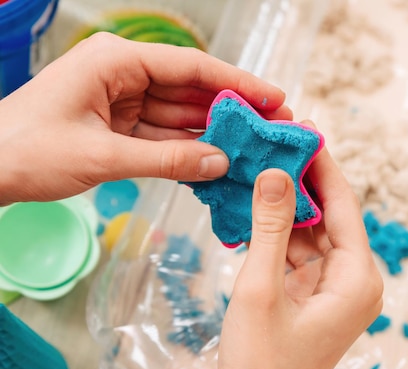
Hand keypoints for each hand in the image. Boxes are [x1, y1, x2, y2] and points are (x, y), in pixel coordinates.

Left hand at [0, 32, 291, 205]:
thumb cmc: (28, 151)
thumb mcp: (103, 156)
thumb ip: (167, 159)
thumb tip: (220, 162)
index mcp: (117, 62)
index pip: (191, 68)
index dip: (237, 83)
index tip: (273, 97)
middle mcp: (123, 75)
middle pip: (190, 90)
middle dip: (231, 109)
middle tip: (273, 125)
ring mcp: (121, 102)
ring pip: (180, 115)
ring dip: (213, 132)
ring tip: (253, 146)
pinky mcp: (118, 127)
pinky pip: (163, 135)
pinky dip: (188, 149)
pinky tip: (217, 159)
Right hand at [187, 140, 382, 368]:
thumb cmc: (259, 364)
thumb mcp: (261, 288)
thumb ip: (269, 227)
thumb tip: (275, 172)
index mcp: (358, 280)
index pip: (345, 206)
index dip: (323, 167)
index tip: (304, 131)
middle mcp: (355, 282)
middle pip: (331, 217)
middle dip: (301, 184)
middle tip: (273, 146)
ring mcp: (335, 291)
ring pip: (313, 234)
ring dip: (286, 209)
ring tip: (259, 171)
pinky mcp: (315, 298)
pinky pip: (300, 254)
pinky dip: (279, 236)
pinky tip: (255, 212)